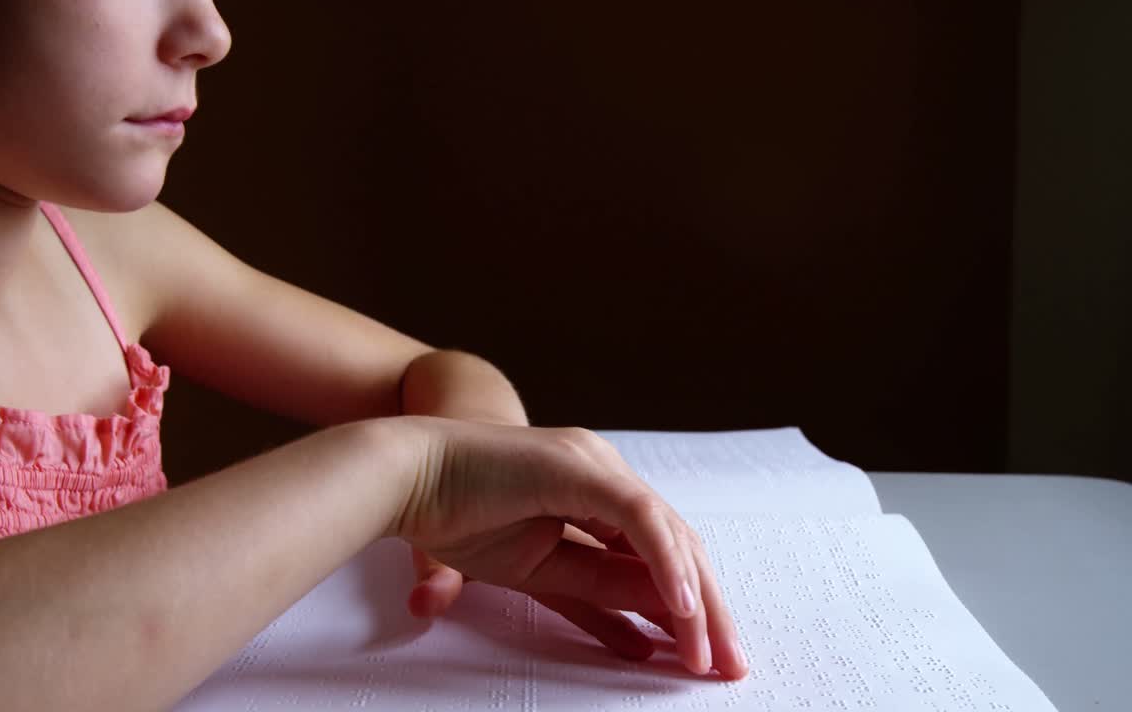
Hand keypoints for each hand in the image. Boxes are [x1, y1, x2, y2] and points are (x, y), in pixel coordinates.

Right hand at [383, 417, 747, 678]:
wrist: (404, 475)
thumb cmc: (458, 515)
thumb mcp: (541, 569)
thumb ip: (596, 590)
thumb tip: (649, 626)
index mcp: (598, 495)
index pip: (660, 553)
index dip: (686, 605)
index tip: (702, 657)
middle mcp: (607, 474)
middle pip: (676, 545)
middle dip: (708, 610)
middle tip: (727, 666)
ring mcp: (595, 465)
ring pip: (668, 533)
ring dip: (694, 598)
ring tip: (707, 653)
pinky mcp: (579, 467)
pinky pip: (638, 520)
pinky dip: (664, 563)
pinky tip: (683, 608)